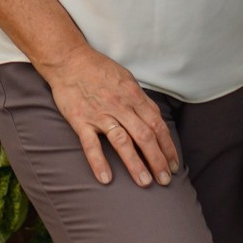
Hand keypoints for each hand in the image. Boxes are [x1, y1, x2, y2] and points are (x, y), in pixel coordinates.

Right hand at [43, 46, 178, 187]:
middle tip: (165, 181)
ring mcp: (100, 114)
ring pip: (122, 141)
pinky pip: (91, 144)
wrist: (68, 60)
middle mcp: (120, 106)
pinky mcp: (80, 120)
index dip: (167, 147)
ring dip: (135, 163)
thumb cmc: (99, 69)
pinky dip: (98, 161)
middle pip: (144, 136)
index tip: (173, 164)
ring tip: (145, 182)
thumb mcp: (126, 79)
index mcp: (133, 95)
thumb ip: (140, 100)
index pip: (157, 125)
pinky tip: (106, 178)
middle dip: (158, 160)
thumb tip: (156, 120)